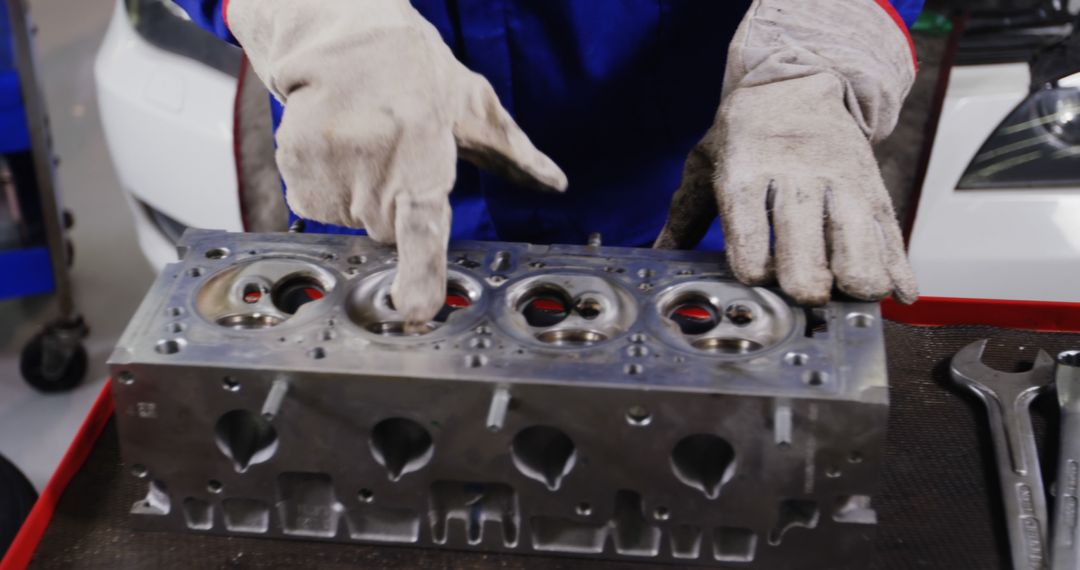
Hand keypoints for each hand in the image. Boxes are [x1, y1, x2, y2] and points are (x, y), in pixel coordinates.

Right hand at [228, 0, 566, 325]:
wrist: (343, 32)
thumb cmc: (414, 68)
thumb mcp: (471, 104)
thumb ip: (513, 152)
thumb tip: (555, 180)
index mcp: (423, 154)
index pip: (423, 227)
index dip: (421, 273)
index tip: (416, 310)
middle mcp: (374, 165)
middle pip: (386, 231)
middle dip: (394, 206)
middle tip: (396, 156)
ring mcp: (330, 167)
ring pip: (350, 218)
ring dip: (358, 194)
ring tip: (364, 143)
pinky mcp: (296, 166)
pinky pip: (317, 203)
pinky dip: (326, 183)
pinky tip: (337, 144)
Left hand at [656, 0, 918, 305]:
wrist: (796, 81)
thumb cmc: (745, 133)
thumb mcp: (705, 164)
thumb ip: (684, 216)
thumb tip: (657, 257)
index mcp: (746, 173)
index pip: (749, 236)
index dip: (755, 269)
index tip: (756, 278)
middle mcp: (795, 176)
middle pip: (804, 246)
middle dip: (805, 284)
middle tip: (804, 295)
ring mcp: (840, 181)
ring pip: (856, 240)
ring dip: (856, 277)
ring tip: (847, 294)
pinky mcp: (873, 187)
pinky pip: (890, 232)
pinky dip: (897, 267)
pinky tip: (899, 293)